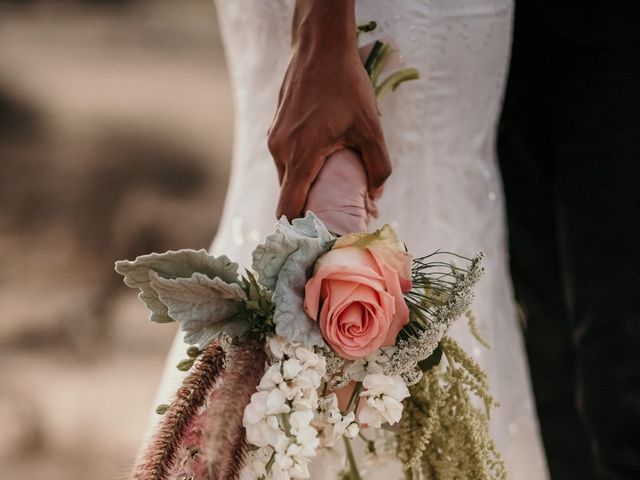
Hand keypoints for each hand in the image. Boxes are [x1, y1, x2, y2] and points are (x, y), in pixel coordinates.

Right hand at [268, 0, 390, 219]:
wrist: (320, 47)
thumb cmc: (346, 86)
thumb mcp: (370, 128)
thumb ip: (378, 166)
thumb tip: (376, 196)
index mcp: (301, 155)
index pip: (287, 208)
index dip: (296, 231)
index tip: (309, 243)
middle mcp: (281, 150)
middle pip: (289, 194)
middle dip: (308, 208)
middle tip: (332, 216)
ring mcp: (275, 138)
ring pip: (288, 176)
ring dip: (305, 186)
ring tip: (330, 188)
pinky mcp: (275, 128)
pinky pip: (286, 158)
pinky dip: (301, 167)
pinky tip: (322, 160)